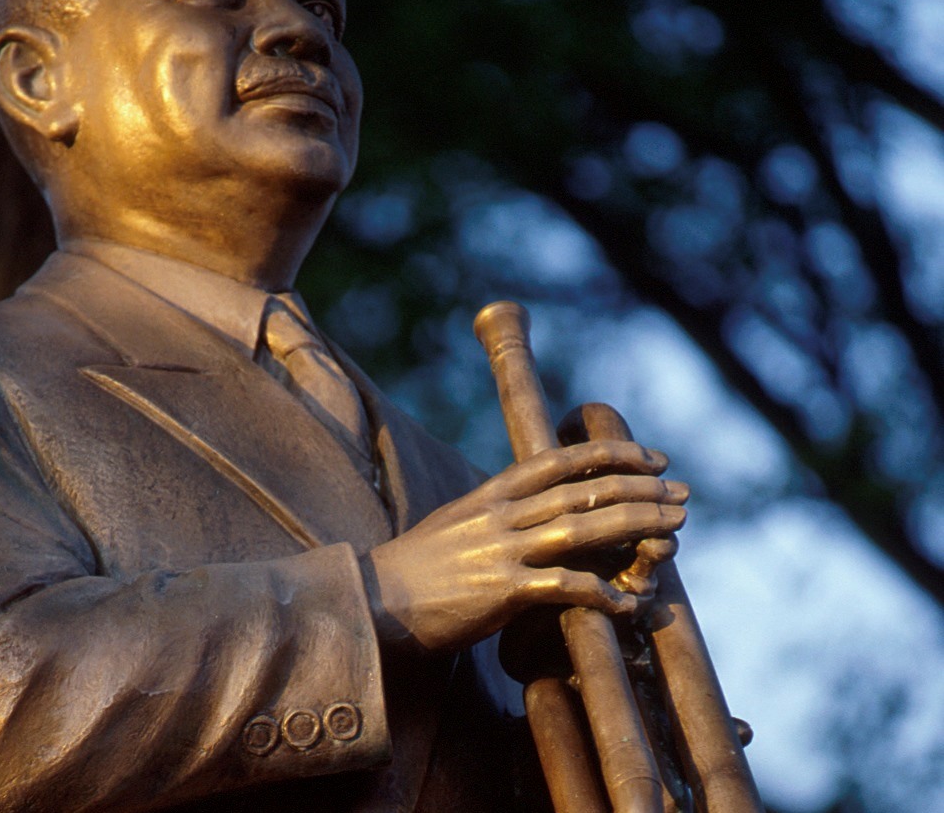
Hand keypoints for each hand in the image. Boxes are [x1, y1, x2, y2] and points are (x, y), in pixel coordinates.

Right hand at [361, 440, 687, 652]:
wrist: (376, 601)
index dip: (611, 455)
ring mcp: (502, 550)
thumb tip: (537, 507)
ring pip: (582, 528)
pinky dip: (602, 594)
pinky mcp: (501, 592)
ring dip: (635, 526)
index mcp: (493, 492)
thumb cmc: (419, 568)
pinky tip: (631, 603)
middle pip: (582, 490)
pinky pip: (564, 588)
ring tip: (675, 529)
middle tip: (681, 493)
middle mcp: (501, 513)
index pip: (560, 460)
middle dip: (638, 488)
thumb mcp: (459, 522)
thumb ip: (499, 511)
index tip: (651, 458)